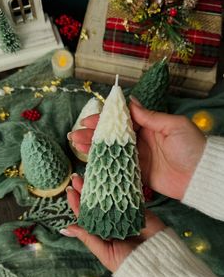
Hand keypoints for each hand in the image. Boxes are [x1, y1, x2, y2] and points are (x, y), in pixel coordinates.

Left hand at [61, 174, 165, 271]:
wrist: (158, 261)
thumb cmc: (130, 262)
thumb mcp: (105, 253)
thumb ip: (88, 238)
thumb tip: (66, 228)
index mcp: (101, 232)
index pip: (86, 215)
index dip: (77, 203)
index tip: (70, 190)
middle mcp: (111, 220)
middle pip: (96, 202)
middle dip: (86, 190)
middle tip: (77, 177)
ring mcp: (124, 212)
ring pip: (109, 196)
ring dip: (100, 185)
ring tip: (91, 174)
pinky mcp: (138, 207)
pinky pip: (127, 194)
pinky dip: (120, 186)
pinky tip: (111, 176)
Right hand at [68, 99, 205, 199]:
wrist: (201, 176)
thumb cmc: (191, 146)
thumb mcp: (173, 125)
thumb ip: (149, 116)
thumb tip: (130, 100)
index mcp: (149, 126)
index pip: (122, 121)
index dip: (104, 120)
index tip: (88, 120)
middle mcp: (141, 141)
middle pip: (113, 137)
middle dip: (94, 135)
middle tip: (75, 135)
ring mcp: (138, 158)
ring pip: (112, 152)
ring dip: (95, 149)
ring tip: (77, 145)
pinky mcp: (139, 174)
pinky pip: (119, 168)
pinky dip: (105, 165)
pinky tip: (91, 163)